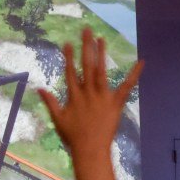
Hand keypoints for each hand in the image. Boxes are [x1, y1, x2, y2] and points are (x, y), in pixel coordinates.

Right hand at [38, 28, 142, 179]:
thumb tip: (38, 88)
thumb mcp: (58, 119)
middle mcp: (88, 92)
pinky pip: (127, 87)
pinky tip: (141, 62)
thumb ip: (49, 102)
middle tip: (87, 30)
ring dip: (101, 53)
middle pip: (87, 65)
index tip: (68, 43)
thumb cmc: (73, 136)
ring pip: (102, 71)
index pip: (70, 72)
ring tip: (101, 38)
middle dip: (86, 47)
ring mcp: (103, 96)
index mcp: (74, 96)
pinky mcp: (116, 103)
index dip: (69, 57)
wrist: (90, 150)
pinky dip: (134, 74)